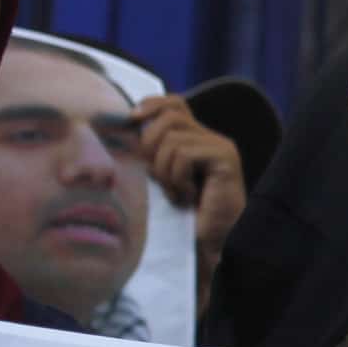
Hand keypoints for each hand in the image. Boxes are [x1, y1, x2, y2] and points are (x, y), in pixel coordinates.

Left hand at [130, 94, 246, 306]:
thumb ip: (151, 152)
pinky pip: (184, 154)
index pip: (173, 102)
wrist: (209, 243)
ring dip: (164, 170)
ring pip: (172, 139)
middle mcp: (212, 137)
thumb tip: (122, 129)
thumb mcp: (159, 177)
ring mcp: (221, 147)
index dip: (151, 105)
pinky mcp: (226, 159)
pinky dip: (176, 177)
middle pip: (168, 117)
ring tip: (176, 192)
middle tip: (157, 177)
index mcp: (197, 138)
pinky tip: (187, 195)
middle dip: (150, 146)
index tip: (131, 121)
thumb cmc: (182, 216)